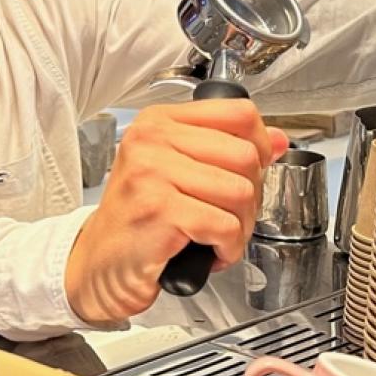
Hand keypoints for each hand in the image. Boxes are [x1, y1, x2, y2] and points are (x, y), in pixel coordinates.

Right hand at [64, 101, 287, 324]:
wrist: (98, 263)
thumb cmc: (137, 218)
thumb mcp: (177, 172)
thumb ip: (226, 150)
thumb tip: (277, 140)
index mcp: (159, 122)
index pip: (238, 113)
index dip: (260, 146)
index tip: (250, 171)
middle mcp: (152, 140)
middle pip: (245, 155)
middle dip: (251, 196)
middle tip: (229, 216)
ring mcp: (152, 173)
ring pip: (240, 192)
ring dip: (240, 227)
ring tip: (218, 237)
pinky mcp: (158, 209)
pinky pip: (225, 226)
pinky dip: (228, 248)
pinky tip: (210, 252)